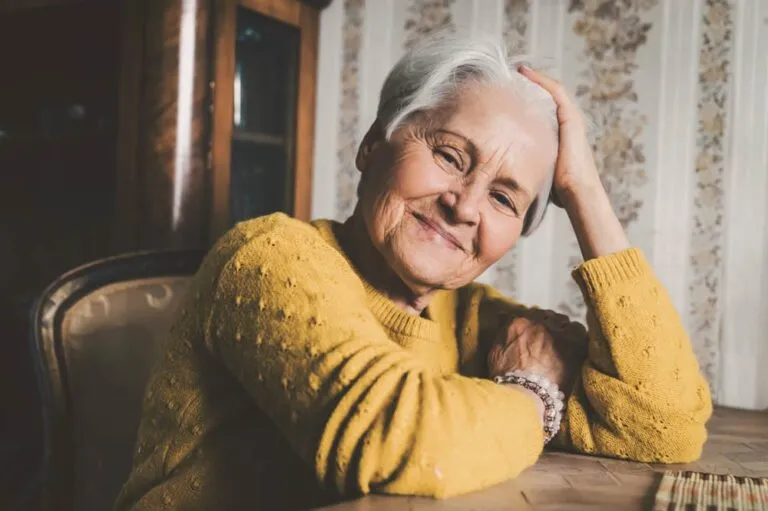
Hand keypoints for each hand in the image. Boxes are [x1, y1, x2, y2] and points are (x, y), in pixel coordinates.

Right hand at [487, 310, 587, 395]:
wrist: (524, 395)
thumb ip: (505, 338)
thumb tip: (510, 332)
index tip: (535, 337)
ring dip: (563, 331)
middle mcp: (537, 322)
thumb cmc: (507, 380)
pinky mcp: (573, 341)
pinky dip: (577, 336)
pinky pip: (578, 330)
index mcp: (518, 324)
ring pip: (564, 322)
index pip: (529, 317)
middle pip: (547, 317)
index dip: (534, 328)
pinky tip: (574, 348)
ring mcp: (556, 331)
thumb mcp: (496, 354)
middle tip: (549, 343)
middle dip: (548, 327)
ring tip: (563, 346)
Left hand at [518, 65, 601, 205]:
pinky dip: (541, 81)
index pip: (545, 108)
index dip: (530, 96)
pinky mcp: (571, 118)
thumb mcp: (541, 170)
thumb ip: (530, 164)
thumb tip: (508, 172)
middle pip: (548, 96)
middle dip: (532, 84)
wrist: (578, 193)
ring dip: (536, 78)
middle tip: (512, 76)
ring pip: (552, 90)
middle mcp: (568, 123)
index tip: (512, 90)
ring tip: (518, 71)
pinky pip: (556, 92)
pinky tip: (526, 73)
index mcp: (561, 134)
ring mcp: (571, 119)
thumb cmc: (561, 190)